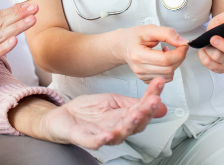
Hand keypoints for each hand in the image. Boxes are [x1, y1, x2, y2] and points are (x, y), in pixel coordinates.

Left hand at [36, 78, 167, 149]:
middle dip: (145, 112)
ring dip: (128, 125)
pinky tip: (108, 135)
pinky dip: (102, 139)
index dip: (152, 98)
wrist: (63, 117)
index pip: (142, 109)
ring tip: (136, 114)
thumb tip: (158, 102)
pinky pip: (95, 142)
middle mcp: (116, 129)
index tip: (160, 83)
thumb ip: (132, 102)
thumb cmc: (88, 111)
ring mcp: (101, 134)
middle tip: (153, 100)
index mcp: (123, 118)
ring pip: (119, 134)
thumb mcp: (112, 101)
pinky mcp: (85, 138)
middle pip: (135, 123)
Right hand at [111, 25, 188, 82]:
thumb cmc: (134, 37)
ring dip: (174, 63)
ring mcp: (142, 76)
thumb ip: (167, 33)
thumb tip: (182, 42)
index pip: (165, 60)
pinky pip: (165, 78)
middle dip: (179, 57)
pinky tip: (163, 60)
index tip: (183, 45)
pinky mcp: (146, 80)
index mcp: (138, 55)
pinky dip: (169, 69)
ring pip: (169, 75)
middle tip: (177, 47)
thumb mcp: (150, 29)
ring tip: (167, 52)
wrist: (123, 45)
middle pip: (169, 69)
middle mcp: (139, 68)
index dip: (179, 53)